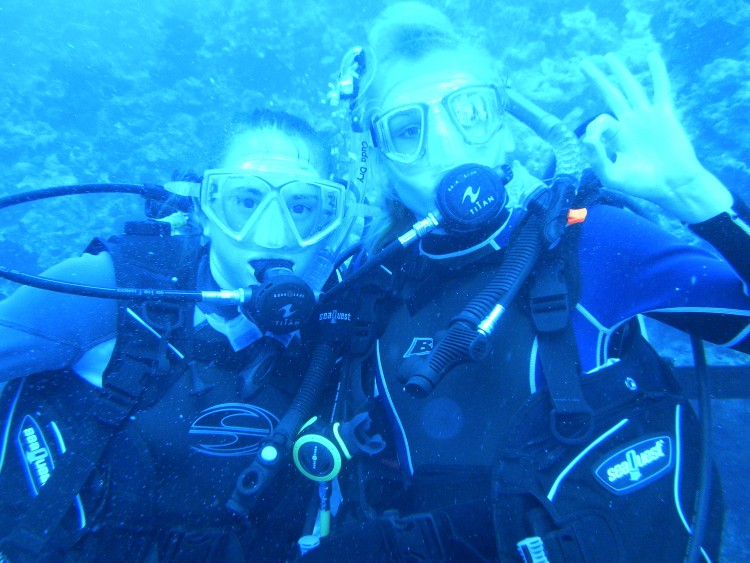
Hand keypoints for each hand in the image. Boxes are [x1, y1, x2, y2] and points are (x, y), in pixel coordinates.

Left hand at [581, 52, 732, 222]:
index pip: (599, 122)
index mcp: (617, 137)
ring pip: (630, 87)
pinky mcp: (664, 114)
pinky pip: (660, 88)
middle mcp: (630, 123)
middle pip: (610, 94)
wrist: (672, 185)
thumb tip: (586, 138)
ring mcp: (647, 117)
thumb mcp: (612, 177)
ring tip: (609, 56)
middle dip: (598, 79)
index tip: (593, 141)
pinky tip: (652, 55)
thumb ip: (597, 159)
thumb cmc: (642, 185)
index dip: (593, 128)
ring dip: (620, 71)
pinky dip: (657, 71)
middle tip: (584, 63)